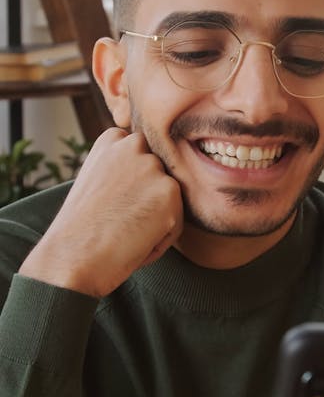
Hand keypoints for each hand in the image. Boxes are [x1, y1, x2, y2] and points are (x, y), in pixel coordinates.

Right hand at [19, 128, 182, 296]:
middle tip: (124, 221)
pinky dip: (162, 238)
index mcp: (111, 139)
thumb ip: (122, 169)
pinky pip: (177, 221)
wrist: (73, 256)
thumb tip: (152, 177)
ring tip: (127, 234)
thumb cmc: (81, 229)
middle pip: (161, 174)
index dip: (134, 184)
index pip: (143, 154)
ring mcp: (153, 168)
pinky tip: (135, 244)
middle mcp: (133, 146)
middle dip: (150, 196)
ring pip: (171, 199)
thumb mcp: (96, 181)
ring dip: (157, 218)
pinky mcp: (169, 192)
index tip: (116, 203)